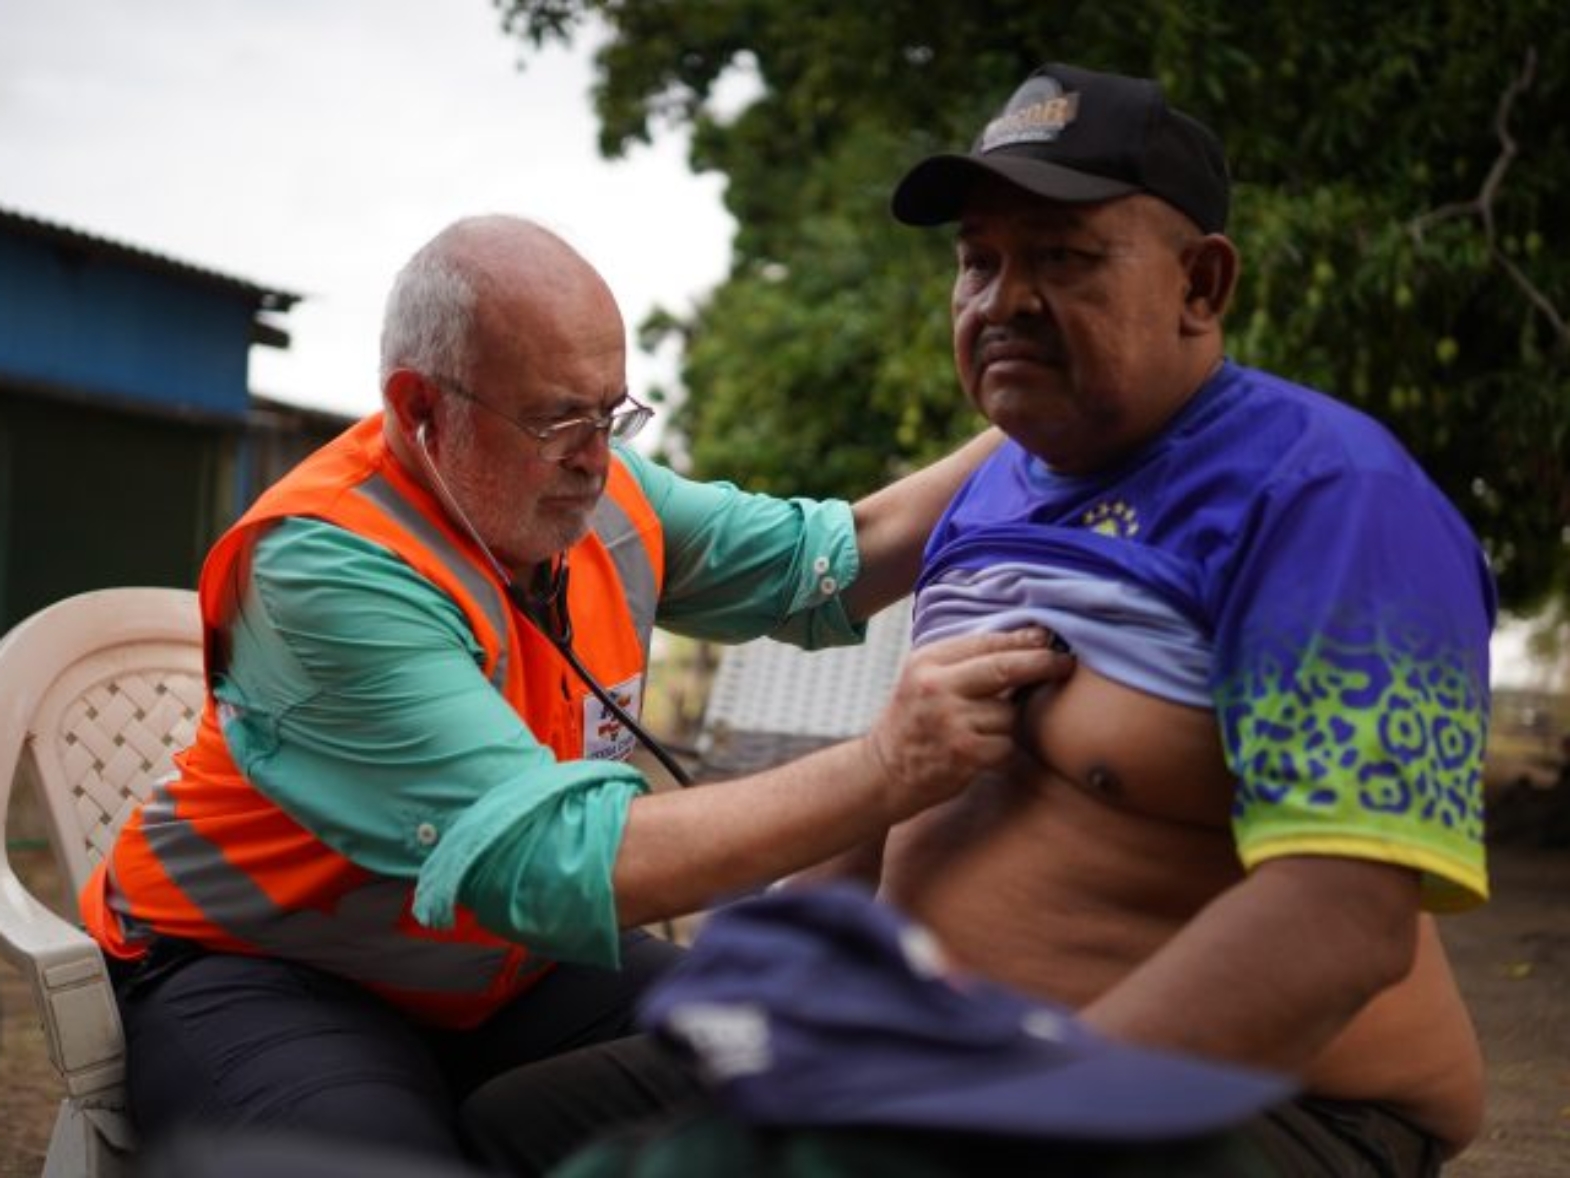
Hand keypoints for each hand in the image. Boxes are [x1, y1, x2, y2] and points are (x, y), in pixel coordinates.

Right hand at [862, 628, 1070, 820]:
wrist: (883, 772)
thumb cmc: (913, 723)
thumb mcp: (923, 679)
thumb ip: (963, 661)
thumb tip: (1025, 640)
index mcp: (927, 662)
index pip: (985, 642)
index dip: (1022, 640)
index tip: (1047, 640)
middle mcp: (936, 687)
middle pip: (1004, 668)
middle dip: (1041, 664)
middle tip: (1065, 664)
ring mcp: (950, 721)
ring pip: (1008, 712)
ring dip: (1006, 723)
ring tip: (980, 731)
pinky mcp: (964, 753)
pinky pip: (1007, 744)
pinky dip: (1002, 750)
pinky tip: (980, 753)